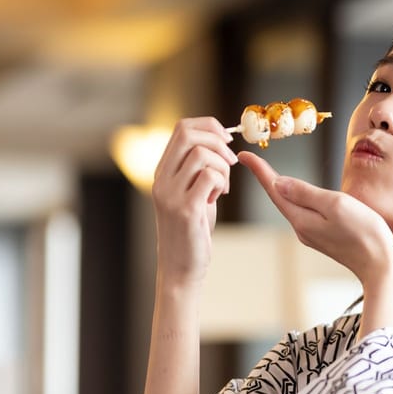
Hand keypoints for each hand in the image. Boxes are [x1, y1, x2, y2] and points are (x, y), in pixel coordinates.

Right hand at [151, 117, 236, 286]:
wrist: (181, 267)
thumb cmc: (193, 230)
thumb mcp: (193, 193)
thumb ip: (199, 169)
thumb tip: (218, 142)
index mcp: (162, 171)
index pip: (182, 128)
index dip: (209, 126)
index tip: (227, 140)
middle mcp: (161, 178)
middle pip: (188, 134)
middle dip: (218, 141)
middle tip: (231, 161)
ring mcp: (170, 193)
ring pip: (202, 154)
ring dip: (222, 168)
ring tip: (222, 188)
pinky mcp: (185, 208)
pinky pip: (209, 176)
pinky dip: (222, 182)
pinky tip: (219, 197)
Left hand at [237, 152, 392, 295]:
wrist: (381, 267)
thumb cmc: (365, 233)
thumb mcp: (336, 205)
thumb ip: (306, 193)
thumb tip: (279, 183)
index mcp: (302, 219)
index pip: (274, 190)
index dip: (259, 170)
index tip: (243, 155)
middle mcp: (302, 229)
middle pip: (280, 198)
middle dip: (266, 178)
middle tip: (251, 160)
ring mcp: (313, 235)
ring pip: (292, 206)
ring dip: (281, 189)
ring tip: (270, 174)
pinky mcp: (325, 238)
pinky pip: (306, 214)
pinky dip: (298, 200)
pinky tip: (301, 196)